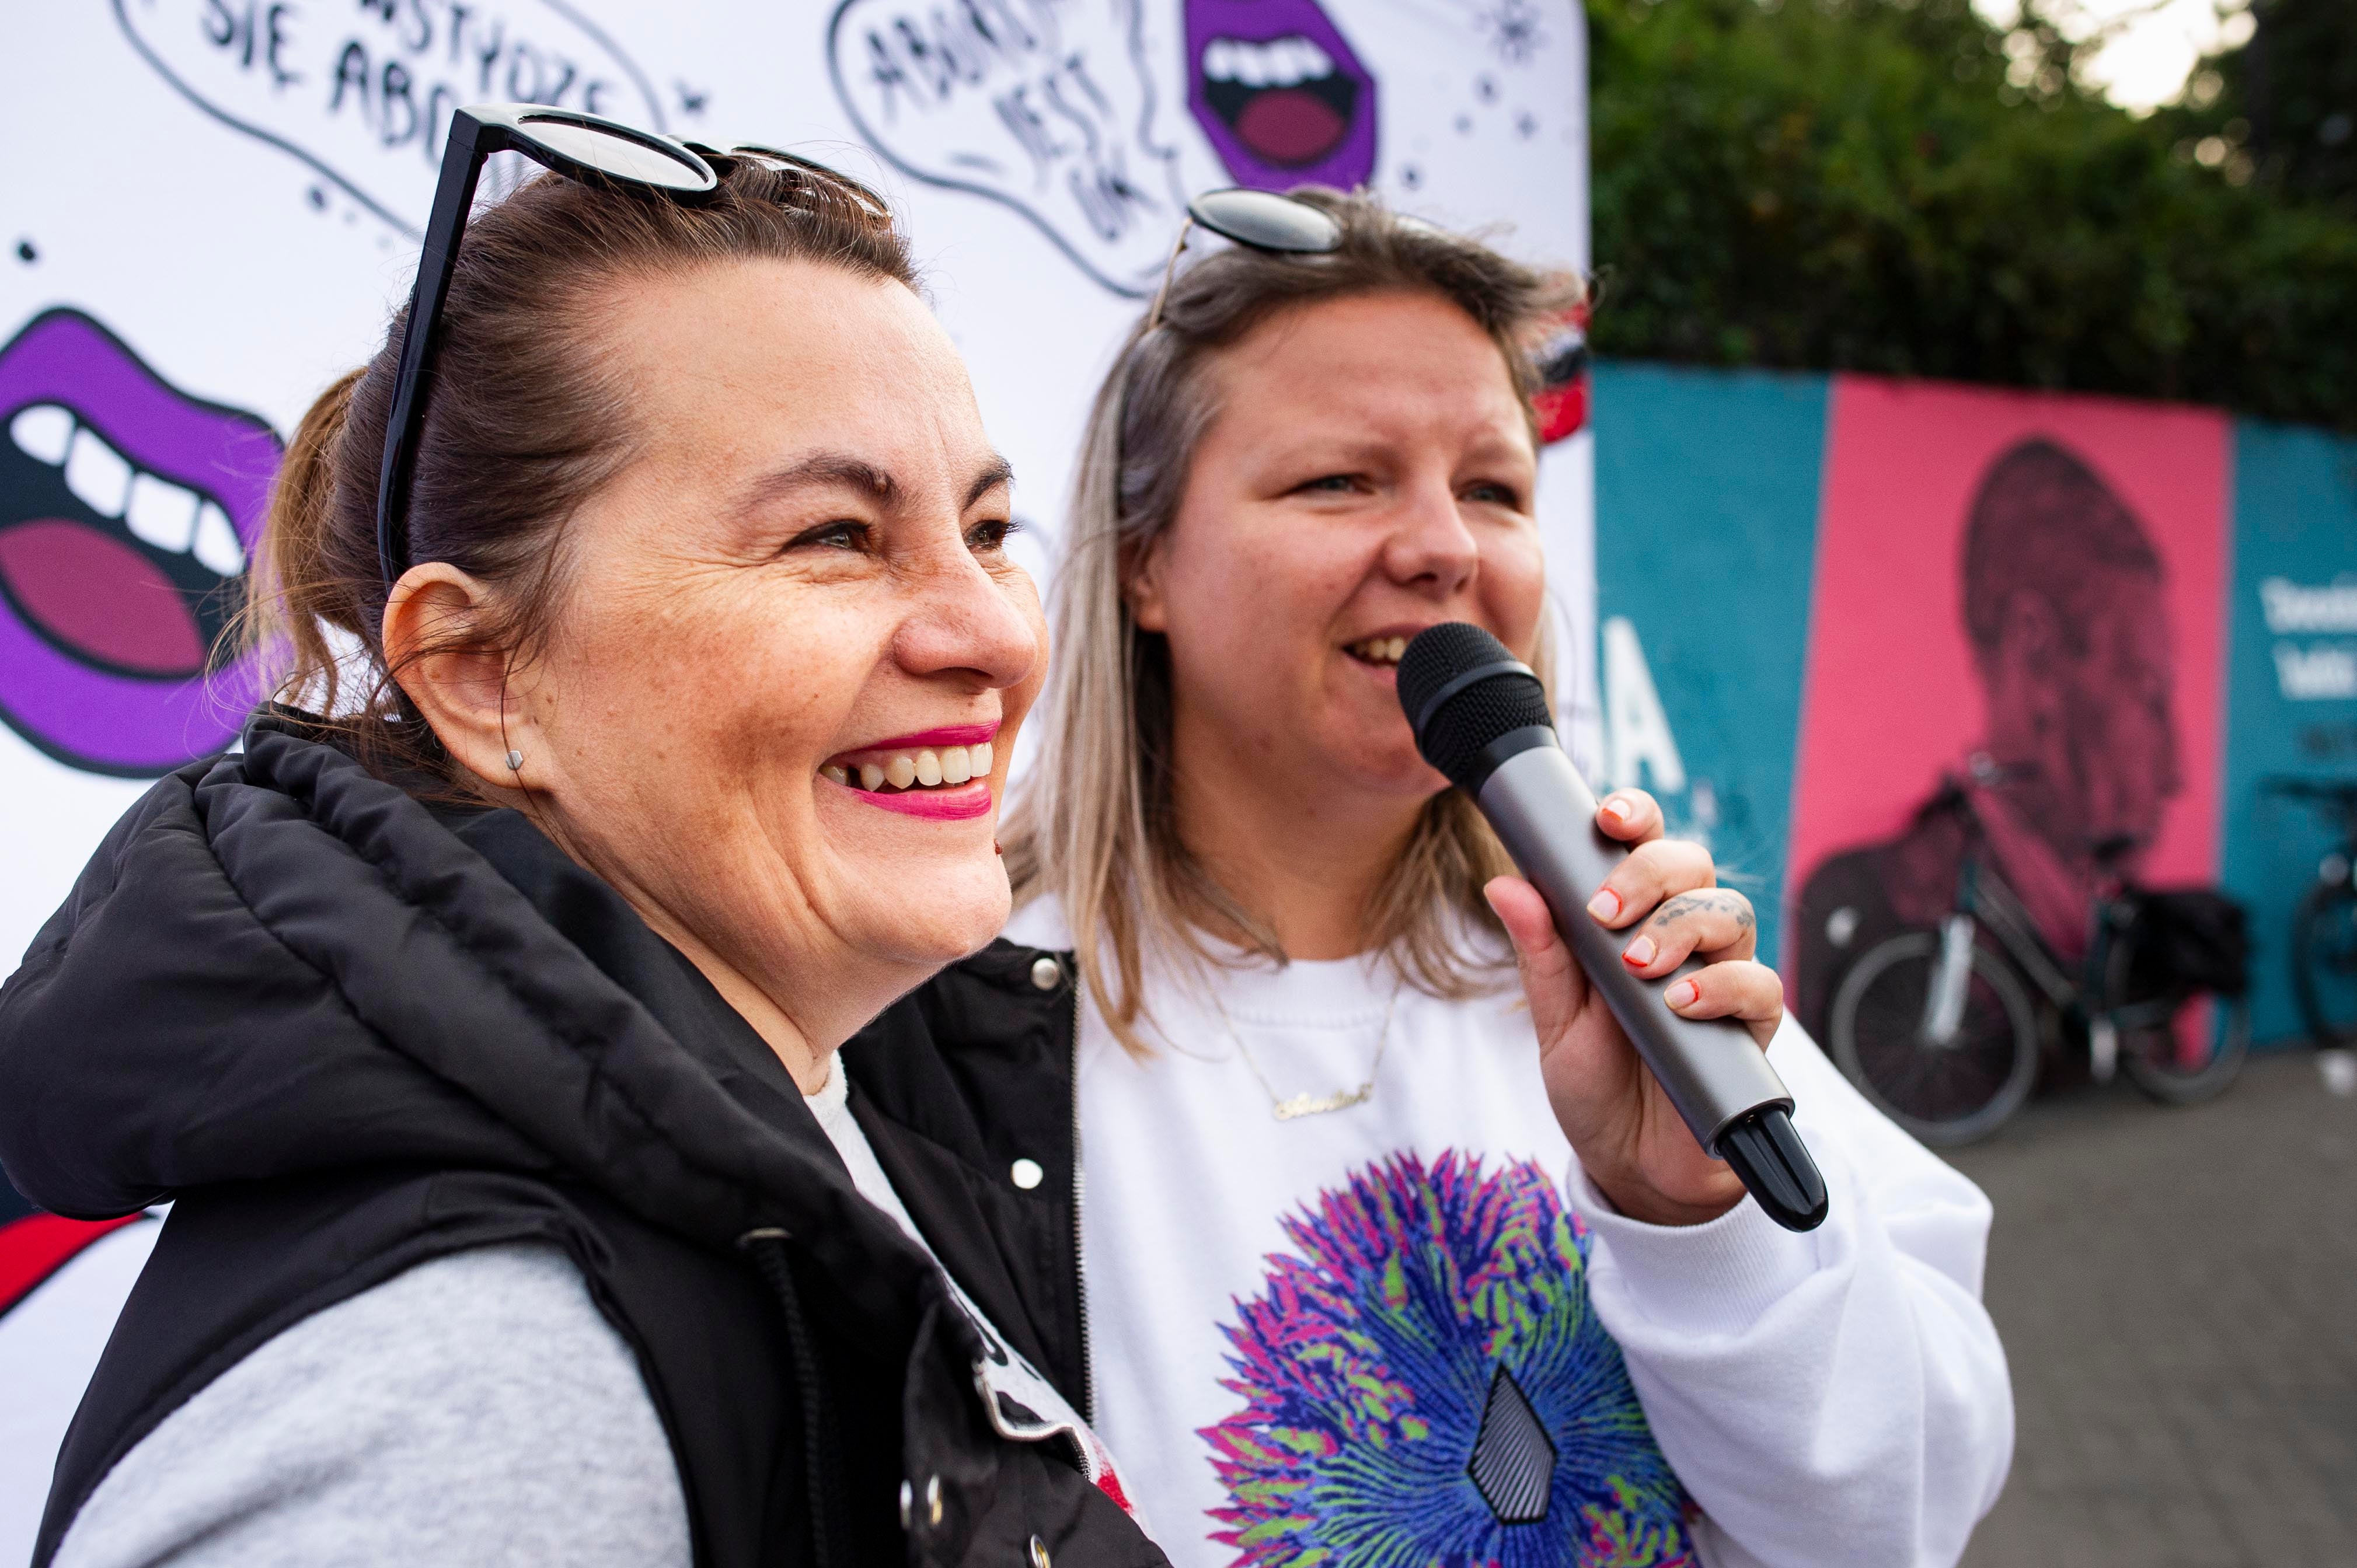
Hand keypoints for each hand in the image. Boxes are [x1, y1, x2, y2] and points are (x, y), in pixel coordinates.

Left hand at [1484, 789, 1785, 1226]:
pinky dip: (1722, 986)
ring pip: (1731, 912)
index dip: (1635, 816)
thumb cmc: (1595, 1080)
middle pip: (1693, 865)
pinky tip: (1681, 1003)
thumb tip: (1504, 882)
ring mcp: (1724, 976)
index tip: (1607, 817)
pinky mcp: (1752, 1026)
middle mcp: (1686, 935)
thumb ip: (1540, 953)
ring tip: (1639, 966)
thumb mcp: (1554, 1019)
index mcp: (1635, 917)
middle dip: (1650, 873)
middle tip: (1605, 914)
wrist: (1630, 1161)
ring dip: (1682, 927)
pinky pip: (1760, 985)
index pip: (1646, 844)